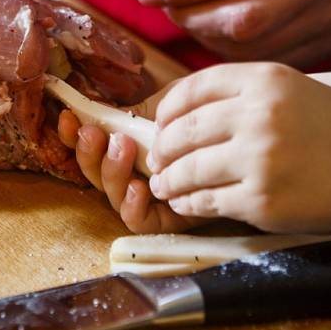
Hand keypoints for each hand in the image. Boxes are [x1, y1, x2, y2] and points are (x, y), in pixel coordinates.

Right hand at [57, 110, 205, 232]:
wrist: (260, 152)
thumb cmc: (219, 124)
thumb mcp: (180, 108)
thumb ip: (144, 111)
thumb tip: (102, 108)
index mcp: (131, 143)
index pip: (92, 142)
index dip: (73, 133)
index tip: (69, 116)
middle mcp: (135, 171)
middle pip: (94, 170)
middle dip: (88, 152)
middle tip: (94, 133)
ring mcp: (151, 196)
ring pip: (111, 194)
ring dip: (110, 171)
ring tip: (121, 148)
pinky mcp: (170, 220)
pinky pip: (139, 221)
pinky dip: (132, 205)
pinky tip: (138, 187)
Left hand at [148, 63, 330, 233]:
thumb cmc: (330, 124)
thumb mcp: (286, 87)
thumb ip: (235, 92)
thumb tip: (175, 111)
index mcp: (261, 80)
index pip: (192, 89)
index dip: (167, 109)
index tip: (160, 124)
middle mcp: (258, 115)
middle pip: (183, 131)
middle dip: (162, 149)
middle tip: (155, 159)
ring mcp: (259, 158)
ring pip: (188, 169)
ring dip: (169, 180)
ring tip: (163, 184)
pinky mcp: (262, 199)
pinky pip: (206, 201)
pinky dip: (188, 202)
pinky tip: (185, 201)